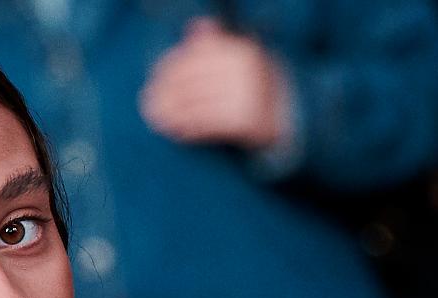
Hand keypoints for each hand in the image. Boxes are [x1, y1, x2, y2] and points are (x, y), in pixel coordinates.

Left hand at [140, 17, 291, 151]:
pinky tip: (176, 131)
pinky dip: (188, 128)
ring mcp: (244, 94)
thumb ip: (216, 45)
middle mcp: (242, 69)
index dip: (169, 68)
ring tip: (155, 119)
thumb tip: (194, 26)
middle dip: (165, 93)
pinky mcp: (244, 120)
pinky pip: (206, 124)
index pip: (193, 56)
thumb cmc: (257, 85)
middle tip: (146, 103)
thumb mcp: (241, 58)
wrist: (291, 113)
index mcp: (238, 48)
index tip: (152, 78)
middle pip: (190, 81)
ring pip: (195, 104)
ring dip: (171, 113)